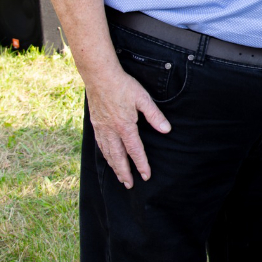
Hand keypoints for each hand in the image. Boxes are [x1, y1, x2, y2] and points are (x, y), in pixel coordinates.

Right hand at [87, 68, 170, 187]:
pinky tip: (107, 158)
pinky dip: (105, 155)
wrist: (100, 76)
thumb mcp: (143, 99)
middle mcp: (112, 131)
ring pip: (108, 153)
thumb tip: (166, 130)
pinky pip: (100, 144)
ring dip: (114, 167)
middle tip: (129, 185)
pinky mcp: (96, 124)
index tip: (146, 176)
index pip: (135, 151)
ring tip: (119, 177)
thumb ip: (154, 116)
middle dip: (124, 172)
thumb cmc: (123, 86)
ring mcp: (102, 128)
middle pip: (118, 157)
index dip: (141, 165)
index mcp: (125, 126)